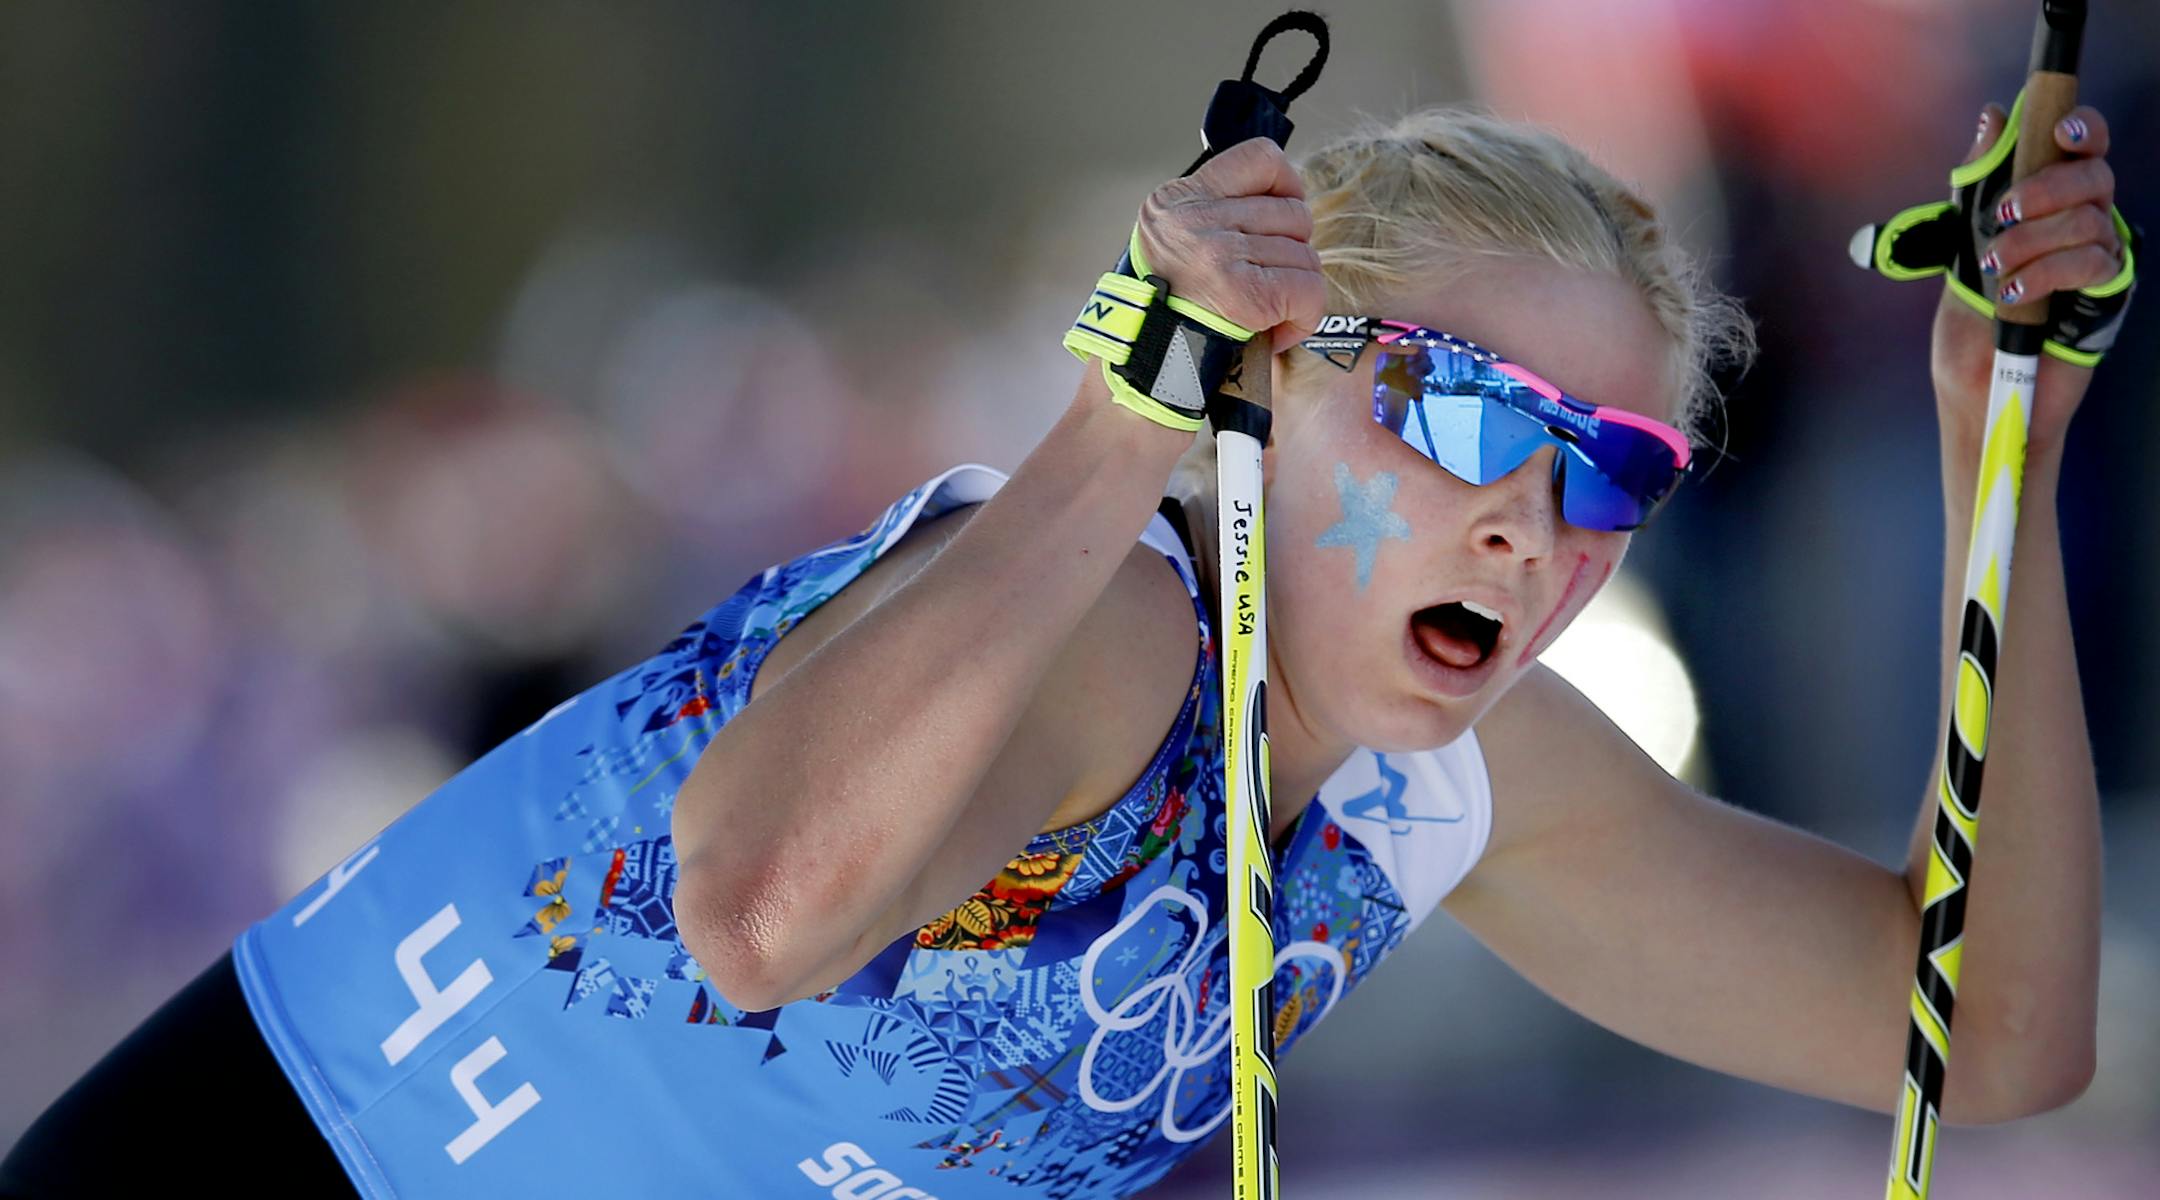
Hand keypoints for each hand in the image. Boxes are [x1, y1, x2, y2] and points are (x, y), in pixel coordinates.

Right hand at [1133, 137, 1327, 352]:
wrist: (1143, 363)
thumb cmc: (1167, 305)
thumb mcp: (1175, 236)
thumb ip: (1219, 212)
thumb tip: (1284, 204)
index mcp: (1179, 198)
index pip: (1262, 158)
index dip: (1287, 186)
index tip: (1279, 217)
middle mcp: (1197, 220)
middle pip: (1294, 214)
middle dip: (1293, 251)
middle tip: (1269, 279)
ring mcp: (1219, 255)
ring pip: (1306, 256)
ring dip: (1298, 288)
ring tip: (1271, 310)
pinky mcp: (1243, 295)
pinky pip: (1309, 290)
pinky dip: (1305, 314)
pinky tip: (1281, 329)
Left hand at [1932, 103, 2123, 455]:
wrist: (1977, 389)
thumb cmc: (1970, 320)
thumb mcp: (1959, 245)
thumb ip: (1976, 186)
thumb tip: (1991, 117)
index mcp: (2049, 203)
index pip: (2082, 148)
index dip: (2081, 129)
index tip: (2061, 130)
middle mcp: (2083, 222)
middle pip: (2093, 175)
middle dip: (2044, 189)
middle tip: (2004, 216)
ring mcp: (2099, 258)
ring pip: (2088, 218)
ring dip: (2031, 242)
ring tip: (1996, 269)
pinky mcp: (2107, 296)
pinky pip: (2092, 264)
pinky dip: (2046, 274)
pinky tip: (2015, 295)